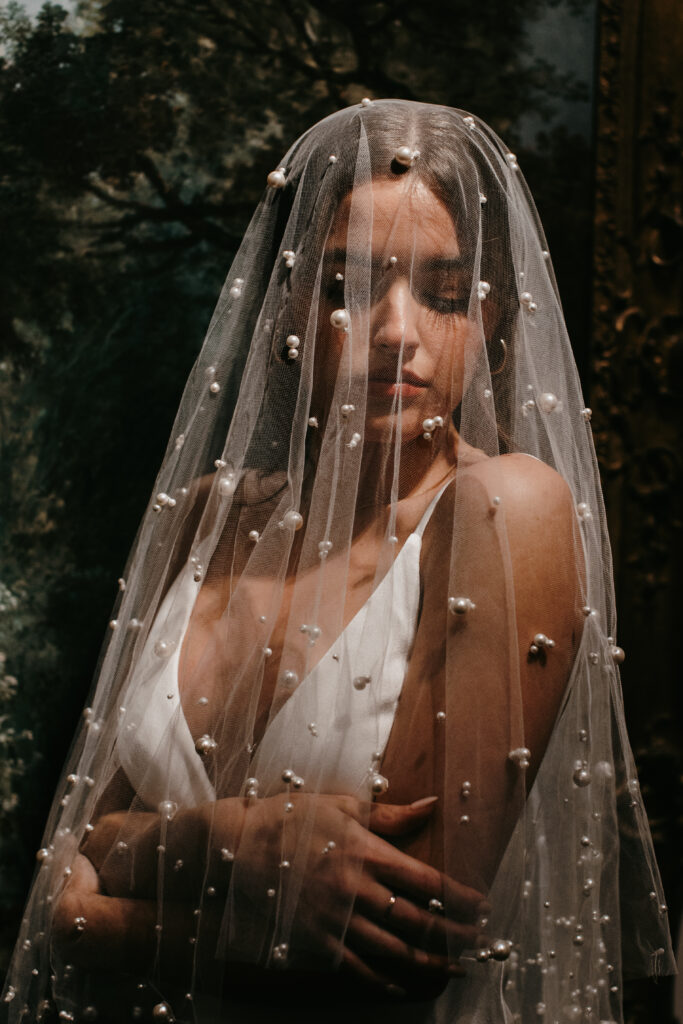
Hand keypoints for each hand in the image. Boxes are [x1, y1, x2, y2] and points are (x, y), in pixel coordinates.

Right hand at [228, 792, 486, 995]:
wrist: (239, 847)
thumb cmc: (292, 818)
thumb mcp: (343, 806)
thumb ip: (391, 813)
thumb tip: (432, 805)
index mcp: (368, 852)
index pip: (428, 881)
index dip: (460, 898)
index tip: (482, 906)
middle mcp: (358, 889)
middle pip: (420, 920)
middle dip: (455, 935)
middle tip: (480, 944)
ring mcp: (338, 919)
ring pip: (396, 950)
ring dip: (431, 963)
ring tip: (456, 969)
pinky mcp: (317, 941)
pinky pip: (358, 969)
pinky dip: (384, 981)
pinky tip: (403, 985)